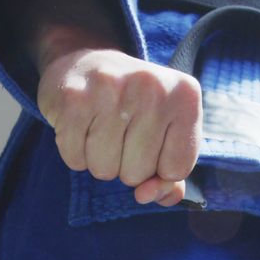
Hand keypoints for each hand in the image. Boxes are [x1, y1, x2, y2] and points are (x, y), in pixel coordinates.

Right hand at [35, 27, 202, 206]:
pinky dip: (75, 153)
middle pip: (138, 173)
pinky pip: (75, 159)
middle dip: (126, 165)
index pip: (176, 169)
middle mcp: (153, 87)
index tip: (150, 144)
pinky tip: (80, 126)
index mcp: (185, 96)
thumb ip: (169, 175)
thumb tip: (149, 196)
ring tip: (99, 128)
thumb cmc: (132, 106)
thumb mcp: (164, 131)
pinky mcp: (74, 98)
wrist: (85, 62)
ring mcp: (112, 89)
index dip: (159, 171)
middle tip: (119, 131)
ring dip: (98, 160)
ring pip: (105, 170)